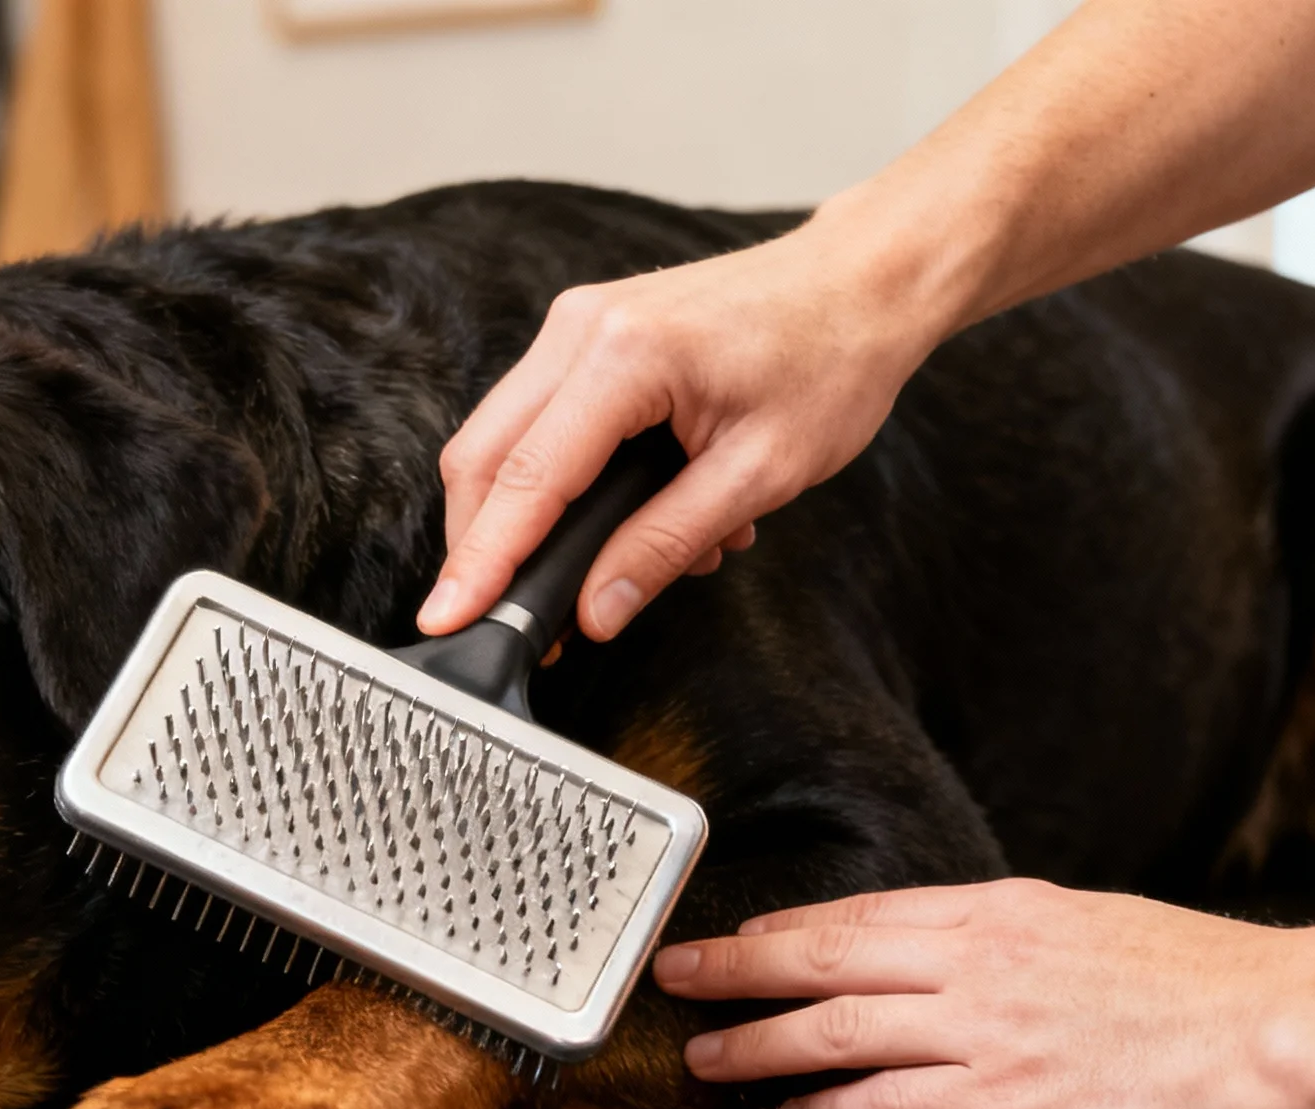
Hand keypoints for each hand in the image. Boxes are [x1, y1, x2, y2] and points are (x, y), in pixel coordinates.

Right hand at [421, 221, 948, 640]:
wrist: (864, 280)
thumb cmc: (832, 360)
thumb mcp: (763, 473)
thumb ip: (667, 545)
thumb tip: (596, 611)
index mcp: (625, 357)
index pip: (526, 480)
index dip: (483, 561)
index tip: (450, 620)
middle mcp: (580, 329)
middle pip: (482, 456)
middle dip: (480, 547)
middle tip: (498, 622)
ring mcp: (576, 324)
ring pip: (498, 440)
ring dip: (522, 519)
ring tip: (598, 574)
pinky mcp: (586, 334)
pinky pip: (537, 420)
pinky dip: (553, 482)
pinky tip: (621, 519)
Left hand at [650, 878, 1313, 1108]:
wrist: (1275, 1028)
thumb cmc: (1206, 982)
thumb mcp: (1093, 922)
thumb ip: (1017, 938)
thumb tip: (968, 949)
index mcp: (1000, 911)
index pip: (864, 911)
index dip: (788, 927)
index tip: (741, 935)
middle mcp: (975, 960)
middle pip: (823, 955)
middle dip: (737, 966)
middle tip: (677, 972)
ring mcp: (982, 1030)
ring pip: (834, 1028)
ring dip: (758, 1042)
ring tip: (708, 1055)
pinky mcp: (1002, 1100)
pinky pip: (887, 1104)